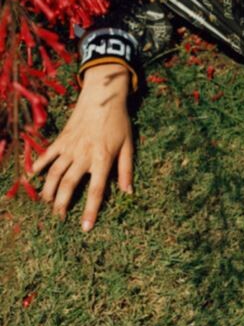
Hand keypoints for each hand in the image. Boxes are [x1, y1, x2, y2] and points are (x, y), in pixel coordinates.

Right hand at [29, 64, 133, 231]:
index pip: (96, 190)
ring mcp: (70, 147)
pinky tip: (32, 176)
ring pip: (54, 173)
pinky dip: (39, 165)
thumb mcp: (128, 145)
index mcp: (102, 159)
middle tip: (59, 218)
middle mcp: (83, 155)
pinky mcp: (61, 139)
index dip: (90, 211)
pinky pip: (47, 155)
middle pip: (68, 185)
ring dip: (48, 190)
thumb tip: (129, 192)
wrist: (103, 97)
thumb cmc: (119, 122)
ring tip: (48, 203)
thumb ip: (126, 169)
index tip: (85, 228)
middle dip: (62, 204)